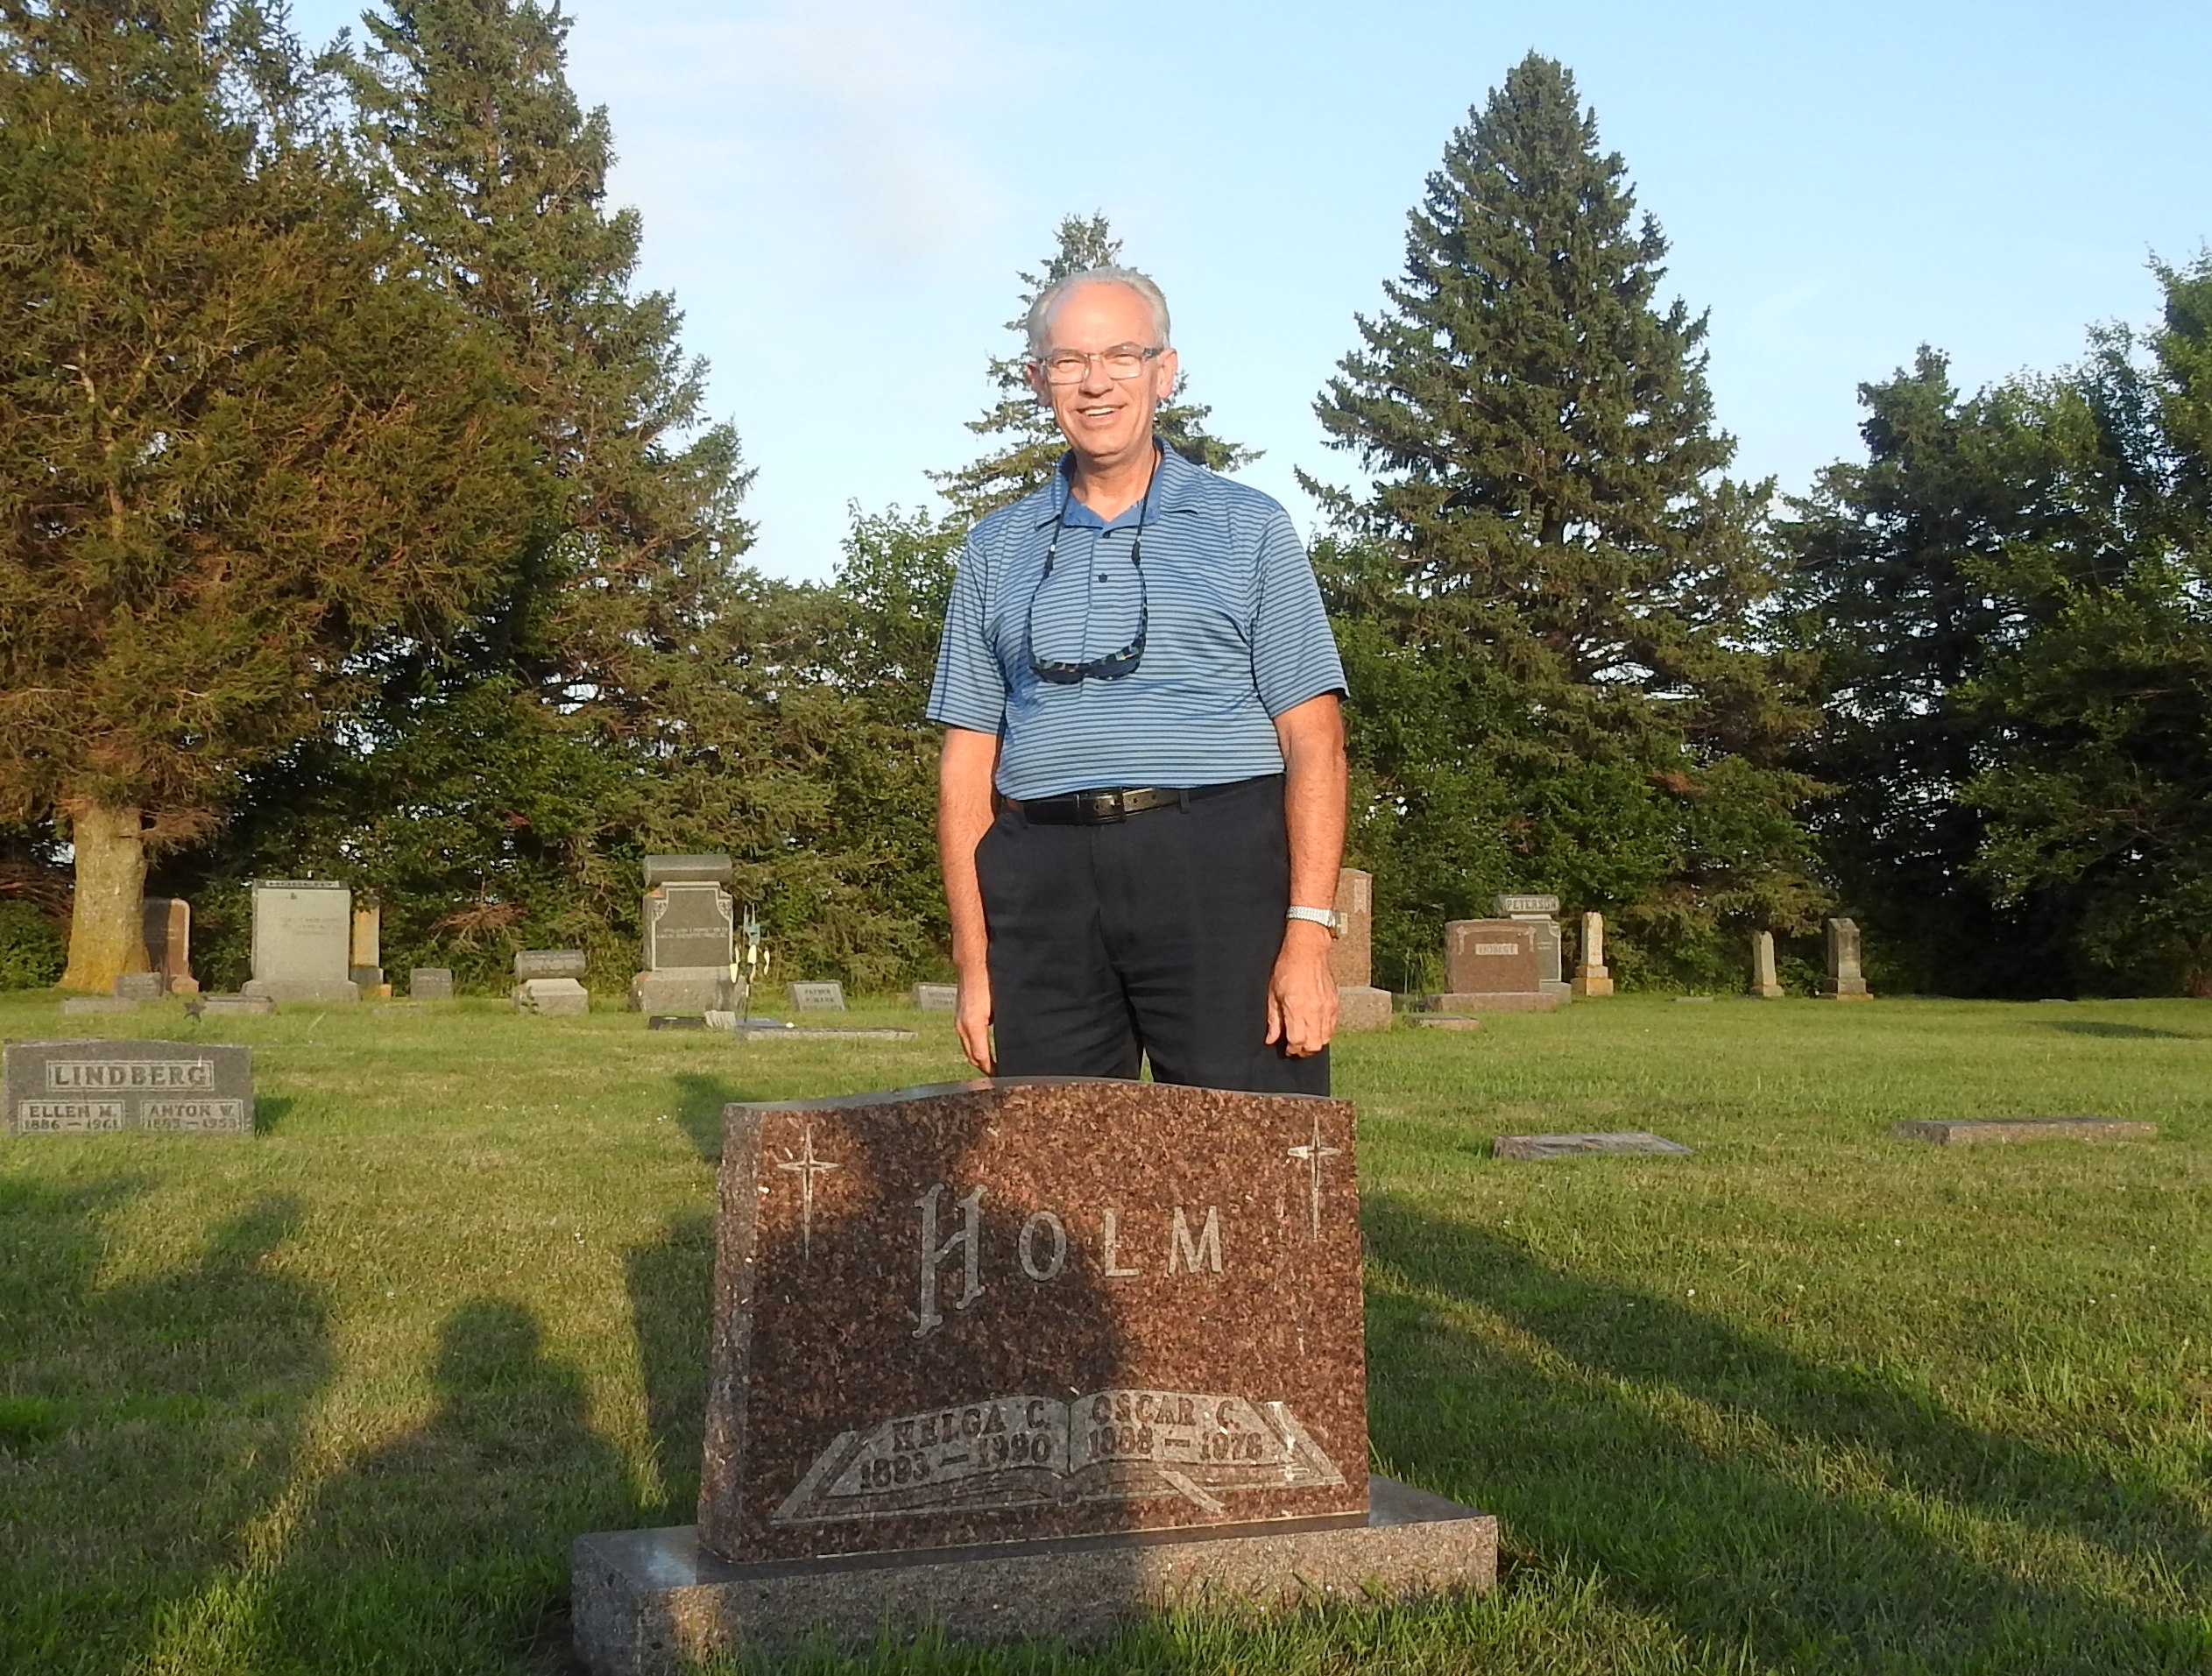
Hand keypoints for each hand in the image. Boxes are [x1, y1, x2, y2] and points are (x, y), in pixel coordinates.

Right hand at [956, 968, 995, 1073]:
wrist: (973, 964)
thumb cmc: (989, 982)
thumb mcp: (999, 1007)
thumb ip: (1004, 1026)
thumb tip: (1014, 1042)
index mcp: (973, 1026)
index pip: (982, 1057)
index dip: (992, 1071)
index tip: (1004, 1079)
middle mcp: (963, 1027)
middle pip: (973, 1057)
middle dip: (986, 1069)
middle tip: (1000, 1078)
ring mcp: (959, 1022)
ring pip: (968, 1049)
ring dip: (980, 1060)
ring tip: (994, 1068)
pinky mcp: (960, 1018)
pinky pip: (966, 1040)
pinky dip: (975, 1049)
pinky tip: (986, 1050)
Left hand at [1265, 920, 1338, 1057]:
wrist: (1307, 951)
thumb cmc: (1287, 969)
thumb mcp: (1273, 994)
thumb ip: (1273, 1020)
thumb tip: (1271, 1040)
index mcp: (1296, 1008)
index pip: (1298, 1041)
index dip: (1291, 1050)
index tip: (1287, 1049)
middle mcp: (1314, 1010)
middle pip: (1314, 1045)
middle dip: (1304, 1050)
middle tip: (1295, 1047)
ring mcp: (1327, 1008)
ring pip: (1325, 1039)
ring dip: (1315, 1043)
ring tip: (1305, 1038)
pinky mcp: (1335, 1004)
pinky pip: (1333, 1027)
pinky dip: (1324, 1032)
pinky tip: (1315, 1027)